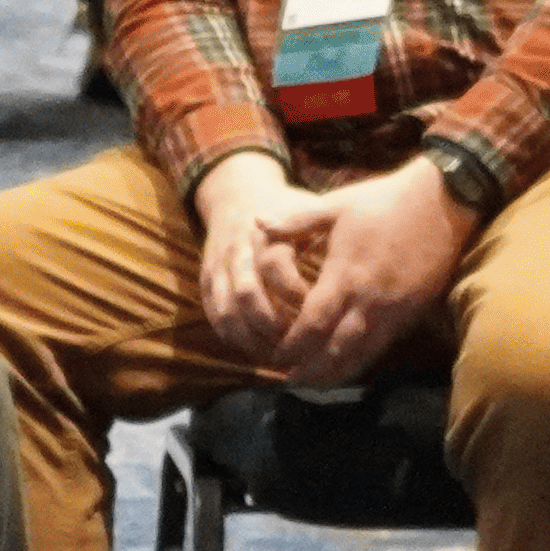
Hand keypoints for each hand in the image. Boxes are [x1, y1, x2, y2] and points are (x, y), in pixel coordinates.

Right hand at [192, 154, 325, 360]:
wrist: (237, 195)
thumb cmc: (285, 209)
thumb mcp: (307, 208)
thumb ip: (323, 235)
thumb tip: (341, 266)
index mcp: (266, 232)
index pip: (275, 265)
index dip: (295, 293)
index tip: (315, 308)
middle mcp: (238, 251)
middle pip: (248, 296)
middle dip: (273, 327)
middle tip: (297, 344)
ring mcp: (219, 268)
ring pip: (228, 314)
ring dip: (253, 340)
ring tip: (280, 355)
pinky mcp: (208, 283)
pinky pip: (216, 318)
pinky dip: (237, 340)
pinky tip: (261, 349)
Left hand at [273, 159, 470, 382]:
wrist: (443, 201)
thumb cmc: (385, 200)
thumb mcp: (336, 205)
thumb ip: (295, 220)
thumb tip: (257, 223)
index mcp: (344, 275)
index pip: (312, 324)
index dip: (292, 346)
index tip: (275, 355)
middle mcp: (368, 300)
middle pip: (335, 350)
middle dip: (311, 370)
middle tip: (290, 380)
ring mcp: (393, 309)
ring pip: (362, 354)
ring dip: (337, 372)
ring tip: (317, 382)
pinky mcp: (412, 311)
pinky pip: (383, 345)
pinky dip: (363, 359)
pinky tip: (350, 363)